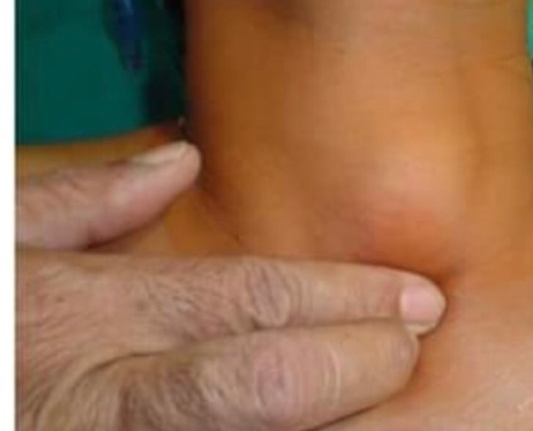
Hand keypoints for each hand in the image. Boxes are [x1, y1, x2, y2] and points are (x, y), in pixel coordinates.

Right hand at [16, 142, 445, 430]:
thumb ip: (76, 201)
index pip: (248, 301)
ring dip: (329, 426)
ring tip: (396, 406)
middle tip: (418, 339)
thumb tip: (175, 164)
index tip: (416, 298)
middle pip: (261, 382)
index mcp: (97, 315)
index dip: (341, 299)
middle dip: (352, 363)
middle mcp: (114, 389)